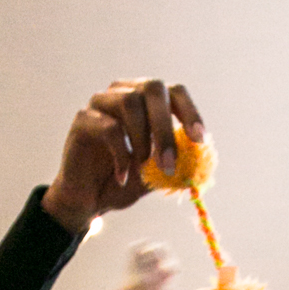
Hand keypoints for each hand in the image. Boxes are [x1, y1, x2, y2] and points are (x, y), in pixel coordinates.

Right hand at [41, 79, 205, 234]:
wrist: (90, 201)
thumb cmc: (127, 182)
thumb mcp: (160, 175)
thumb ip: (181, 163)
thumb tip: (205, 159)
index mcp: (149, 101)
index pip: (175, 92)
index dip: (191, 113)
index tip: (200, 141)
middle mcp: (125, 92)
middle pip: (153, 88)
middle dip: (165, 127)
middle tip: (170, 164)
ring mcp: (102, 103)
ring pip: (129, 102)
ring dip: (143, 139)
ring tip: (142, 167)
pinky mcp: (83, 119)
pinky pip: (108, 128)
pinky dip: (122, 155)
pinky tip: (122, 176)